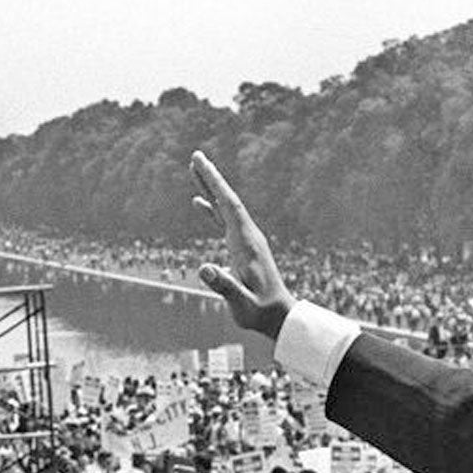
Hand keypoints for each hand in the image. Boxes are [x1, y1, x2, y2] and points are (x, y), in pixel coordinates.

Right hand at [190, 152, 295, 338]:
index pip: (229, 205)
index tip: (201, 162)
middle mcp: (247, 236)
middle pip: (227, 199)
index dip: (215, 182)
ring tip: (195, 169)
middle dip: (212, 177)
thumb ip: (224, 286)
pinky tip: (199, 202)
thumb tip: (204, 268)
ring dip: (211, 188)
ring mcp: (245, 241)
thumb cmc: (259, 311)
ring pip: (225, 207)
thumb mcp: (241, 303)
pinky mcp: (241, 248)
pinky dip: (211, 209)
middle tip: (195, 155)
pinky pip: (224, 221)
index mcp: (247, 243)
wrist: (278, 316)